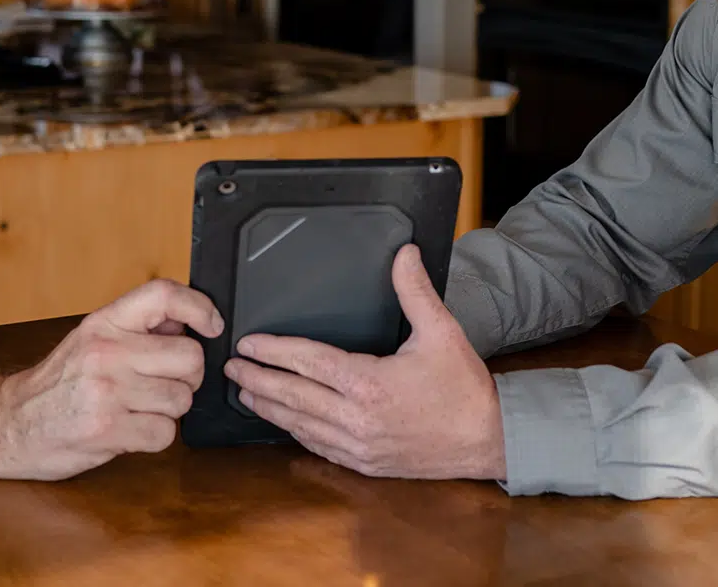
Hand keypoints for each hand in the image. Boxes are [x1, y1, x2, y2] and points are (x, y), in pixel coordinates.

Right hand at [0, 278, 222, 480]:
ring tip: (138, 408)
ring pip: (181, 399)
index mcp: (103, 322)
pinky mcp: (107, 431)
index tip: (213, 325)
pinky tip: (129, 430)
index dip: (199, 307)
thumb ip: (137, 331)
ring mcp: (107, 392)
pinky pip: (165, 434)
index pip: (163, 295)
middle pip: (190, 358)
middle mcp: (106, 352)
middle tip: (165, 383)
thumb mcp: (91, 340)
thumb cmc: (57, 384)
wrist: (7, 424)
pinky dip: (155, 437)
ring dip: (169, 410)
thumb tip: (190, 325)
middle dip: (187, 377)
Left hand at [225, 245, 504, 480]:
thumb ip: (415, 291)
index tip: (248, 343)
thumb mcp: (442, 331)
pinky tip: (284, 422)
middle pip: (293, 396)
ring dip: (269, 408)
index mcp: (370, 383)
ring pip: (300, 425)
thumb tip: (405, 254)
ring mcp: (358, 446)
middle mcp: (358, 418)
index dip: (274, 350)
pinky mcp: (364, 463)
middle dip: (257, 379)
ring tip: (245, 392)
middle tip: (230, 367)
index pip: (309, 363)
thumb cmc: (464, 387)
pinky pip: (319, 447)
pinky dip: (295, 431)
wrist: (487, 440)